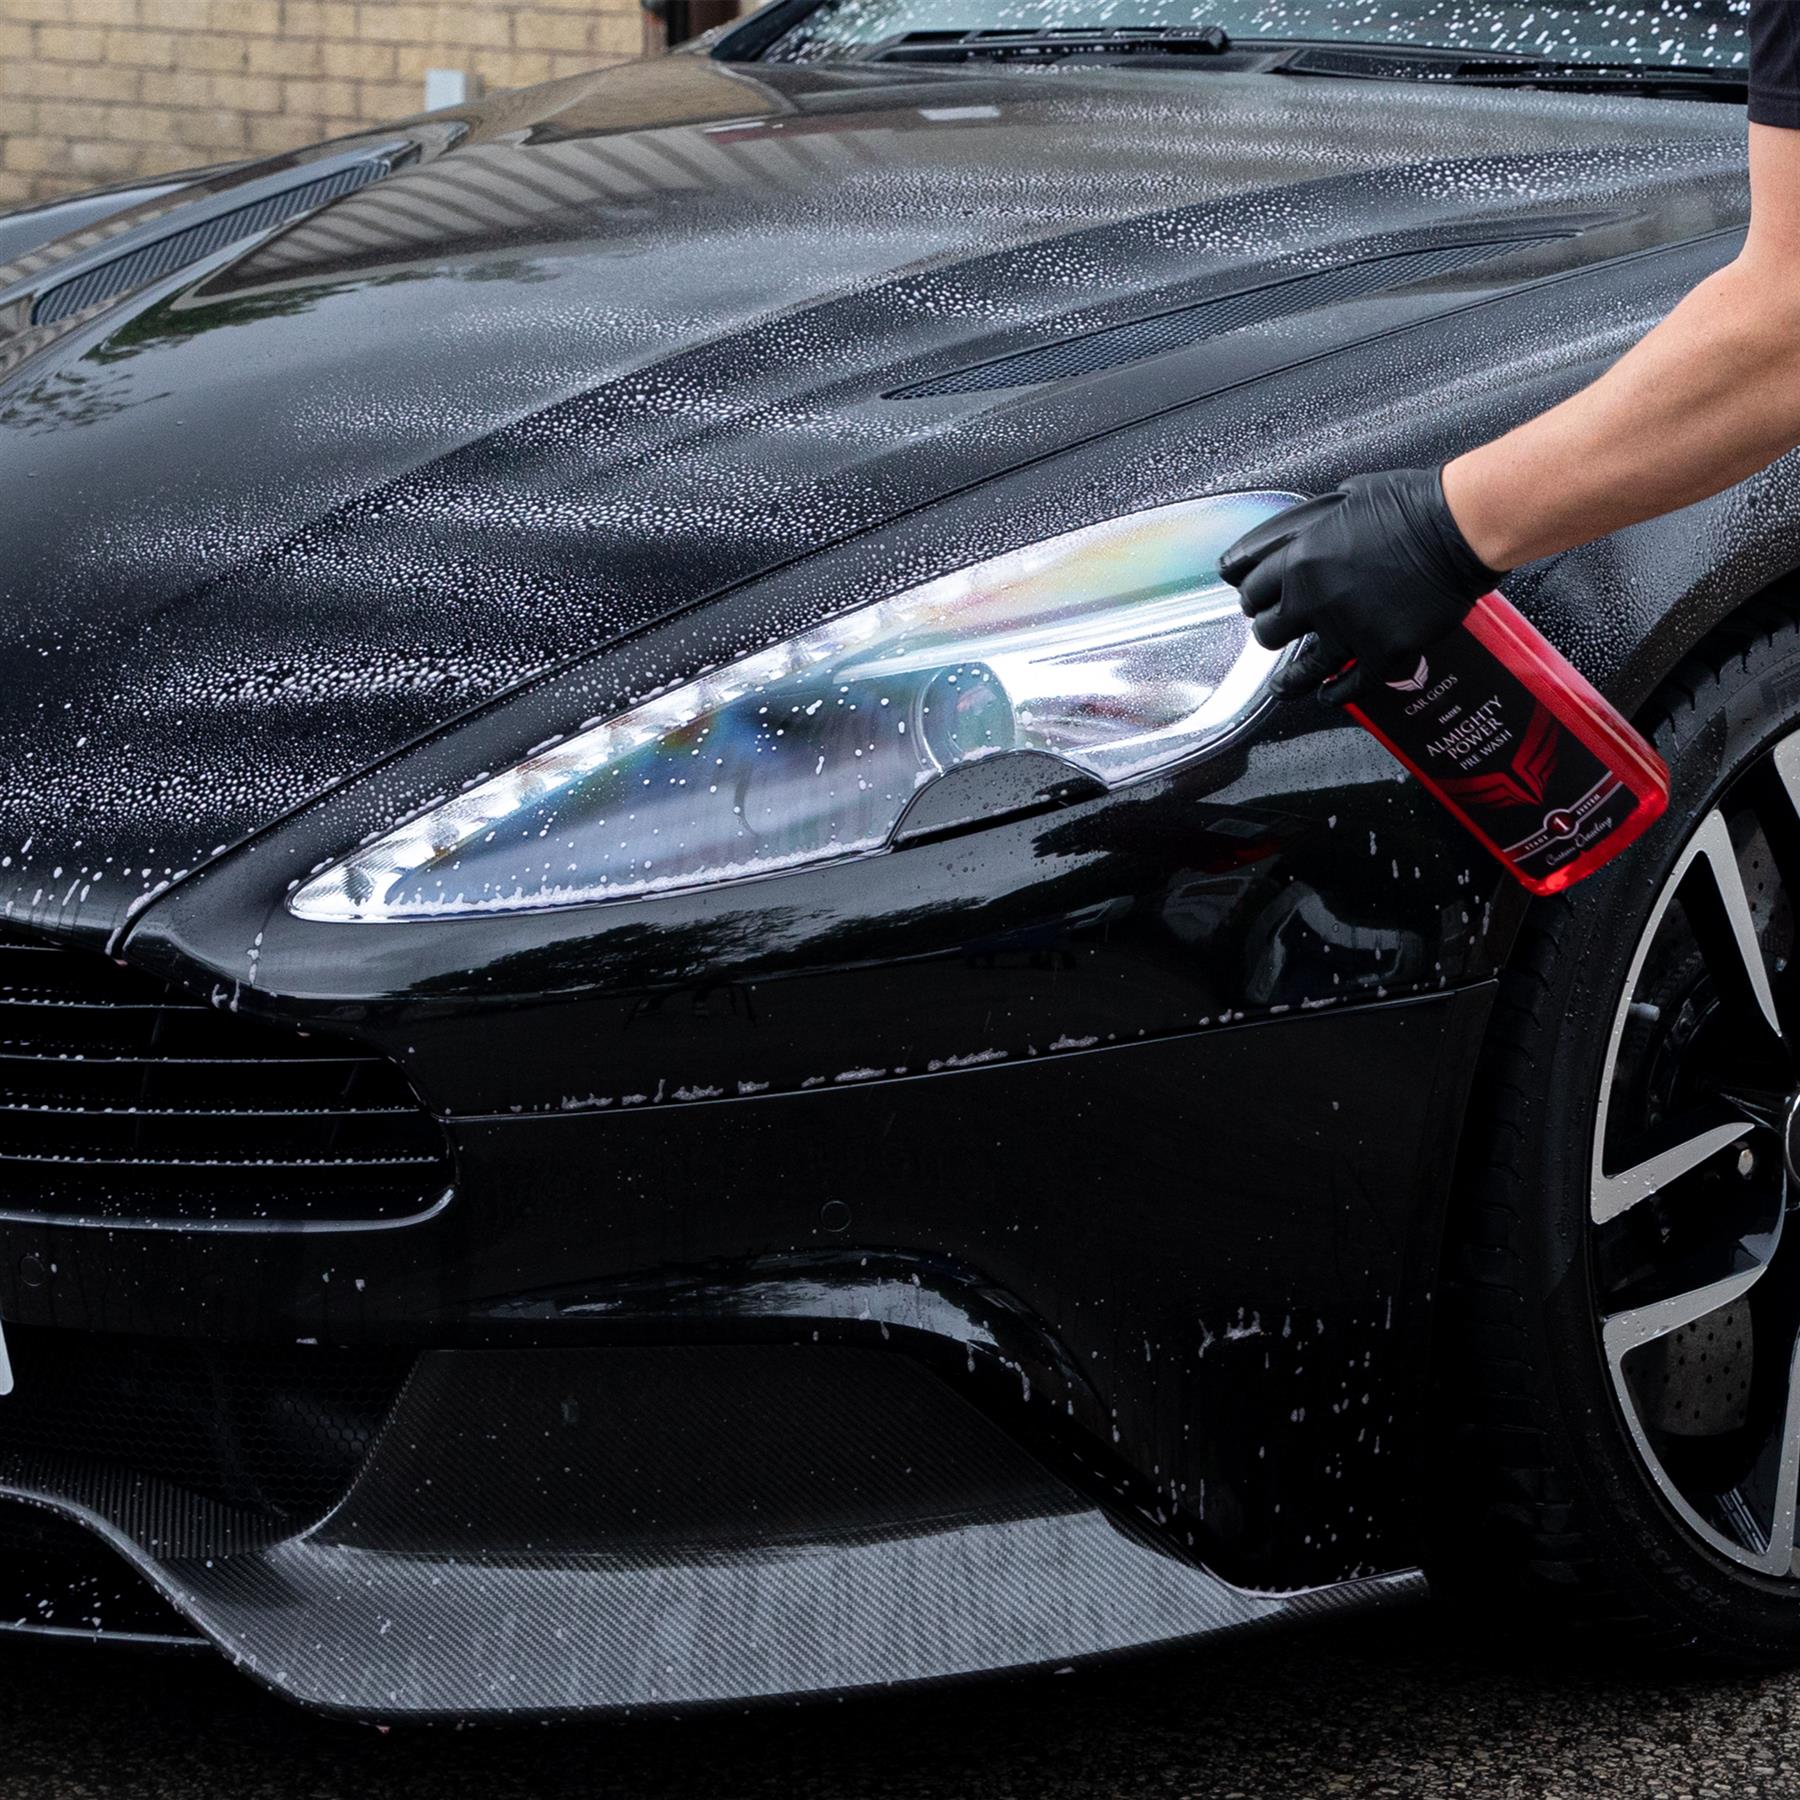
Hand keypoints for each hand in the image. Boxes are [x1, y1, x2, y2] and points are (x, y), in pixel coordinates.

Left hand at [1219, 468, 1501, 704]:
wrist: (1459, 527)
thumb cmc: (1412, 503)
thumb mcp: (1346, 498)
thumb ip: (1317, 524)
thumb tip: (1308, 530)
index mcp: (1300, 558)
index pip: (1251, 590)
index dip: (1252, 597)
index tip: (1255, 603)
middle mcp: (1314, 599)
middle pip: (1268, 632)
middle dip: (1271, 631)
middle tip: (1279, 633)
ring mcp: (1347, 630)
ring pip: (1301, 670)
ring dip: (1290, 679)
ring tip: (1283, 685)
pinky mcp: (1381, 653)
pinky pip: (1348, 686)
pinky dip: (1334, 694)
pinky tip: (1327, 696)